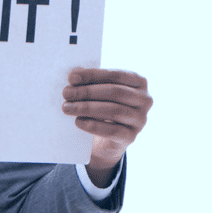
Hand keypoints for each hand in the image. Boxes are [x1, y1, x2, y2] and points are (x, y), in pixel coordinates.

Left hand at [61, 68, 151, 186]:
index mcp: (138, 82)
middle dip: (88, 92)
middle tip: (66, 93)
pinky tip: (78, 121)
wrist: (106, 138)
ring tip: (67, 107)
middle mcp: (144, 100)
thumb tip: (74, 75)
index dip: (93, 75)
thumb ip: (89, 81)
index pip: (116, 75)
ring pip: (114, 111)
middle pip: (115, 92)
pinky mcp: (131, 137)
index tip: (72, 77)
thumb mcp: (98, 91)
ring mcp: (140, 119)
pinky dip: (93, 125)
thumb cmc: (102, 106)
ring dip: (87, 108)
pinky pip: (113, 131)